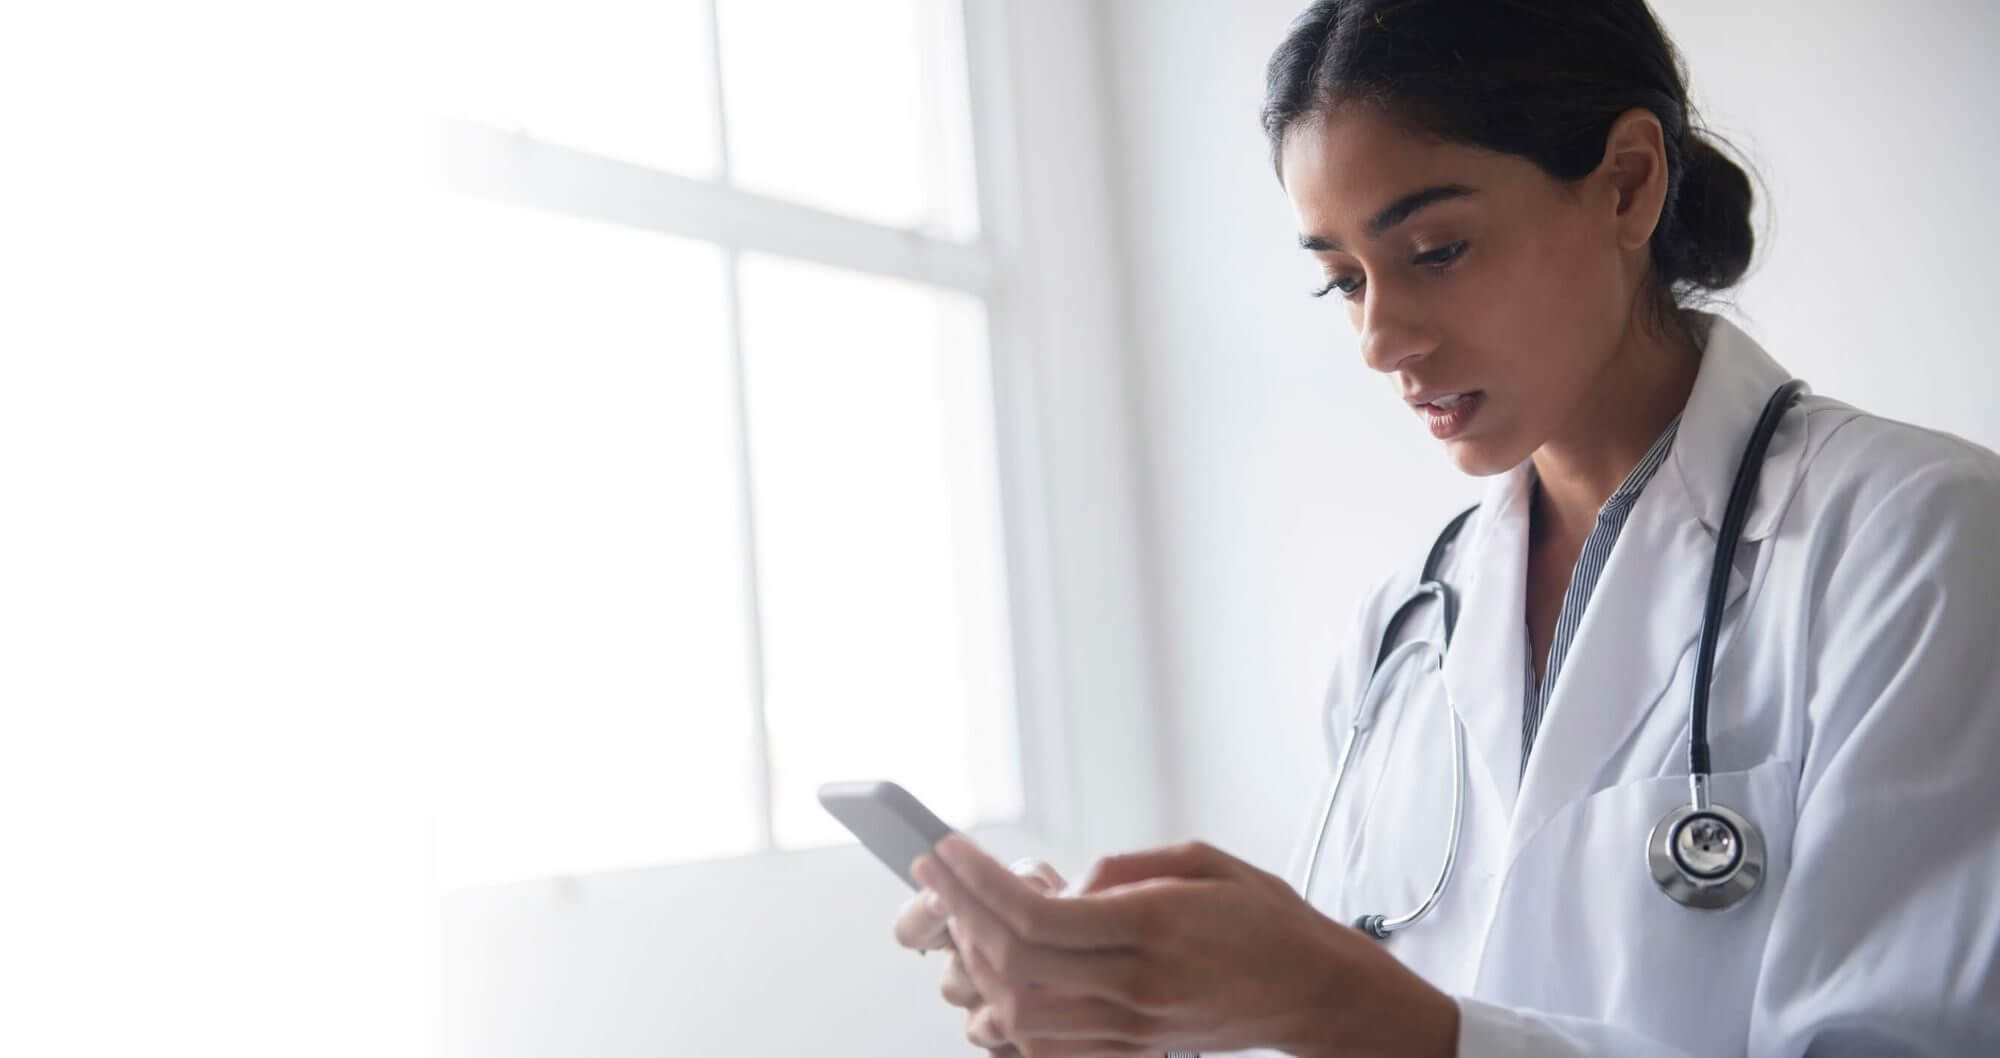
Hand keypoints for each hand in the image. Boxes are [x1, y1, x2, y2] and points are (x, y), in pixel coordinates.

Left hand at [911, 835, 1457, 1057]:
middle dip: (961, 915)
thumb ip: (1124, 868)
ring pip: (1022, 1015)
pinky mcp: (1133, 1047)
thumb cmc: (1266, 919)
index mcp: (1154, 927)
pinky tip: (998, 974)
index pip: (1038, 915)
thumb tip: (1063, 884)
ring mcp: (1133, 1025)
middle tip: (939, 875)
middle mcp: (1138, 984)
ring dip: (978, 968)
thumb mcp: (1202, 861)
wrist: (1315, 988)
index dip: (978, 882)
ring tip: (964, 921)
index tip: (949, 849)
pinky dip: (1009, 1011)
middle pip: (1016, 965)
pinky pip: (1049, 1044)